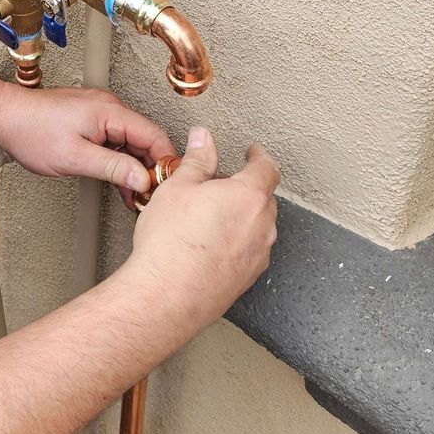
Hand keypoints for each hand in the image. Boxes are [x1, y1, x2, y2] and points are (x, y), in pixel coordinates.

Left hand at [0, 76, 174, 207]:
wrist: (4, 117)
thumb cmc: (31, 131)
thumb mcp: (75, 157)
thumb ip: (113, 168)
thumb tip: (142, 179)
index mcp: (109, 111)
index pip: (153, 134)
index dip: (165, 161)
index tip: (168, 185)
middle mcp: (107, 108)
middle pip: (145, 139)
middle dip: (152, 168)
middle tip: (152, 197)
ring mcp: (98, 113)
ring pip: (130, 142)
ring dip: (135, 168)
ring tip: (137, 197)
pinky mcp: (89, 121)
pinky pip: (115, 141)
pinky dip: (120, 162)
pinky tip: (121, 183)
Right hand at [128, 128, 279, 328]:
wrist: (167, 294)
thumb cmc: (171, 241)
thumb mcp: (178, 186)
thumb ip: (197, 159)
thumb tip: (203, 139)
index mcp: (249, 196)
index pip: (266, 168)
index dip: (259, 156)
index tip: (252, 152)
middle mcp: (262, 226)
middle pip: (264, 197)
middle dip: (245, 186)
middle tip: (219, 183)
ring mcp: (258, 255)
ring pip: (258, 225)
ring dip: (242, 215)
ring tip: (210, 215)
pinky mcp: (248, 278)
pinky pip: (250, 249)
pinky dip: (238, 239)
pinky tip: (210, 242)